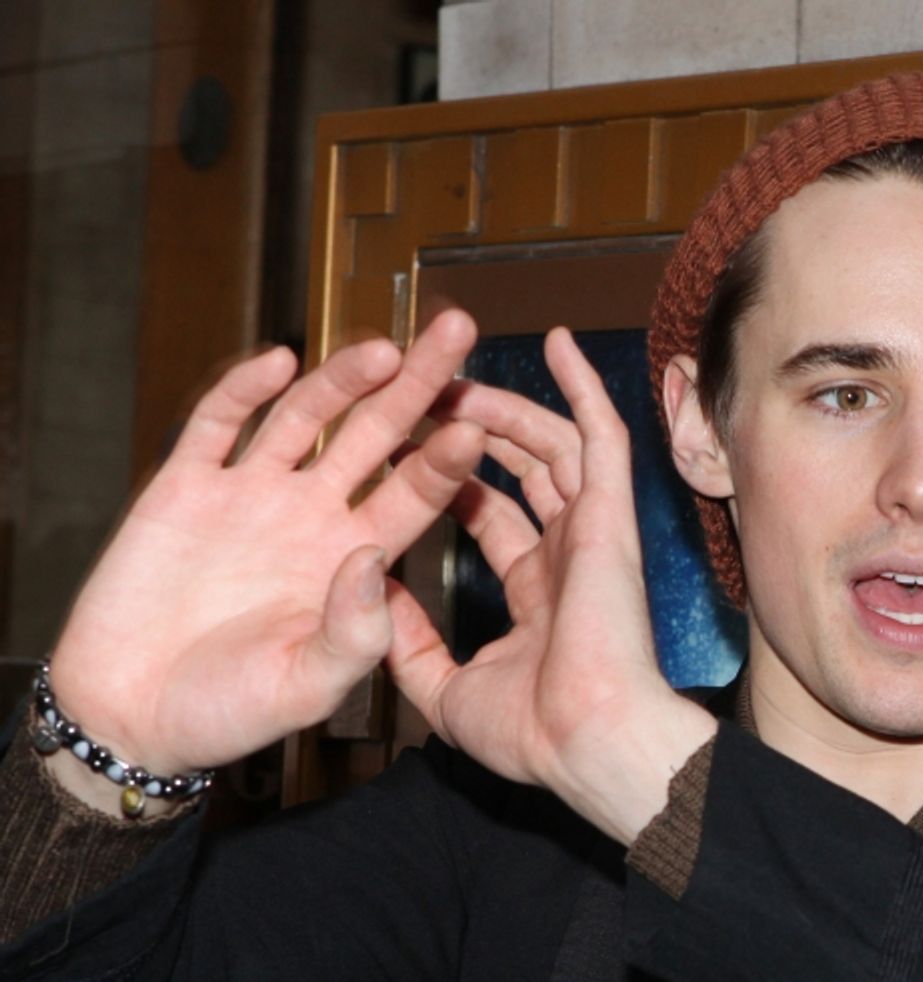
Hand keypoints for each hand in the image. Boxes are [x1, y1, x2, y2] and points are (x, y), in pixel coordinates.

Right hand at [48, 310, 484, 783]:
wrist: (132, 716)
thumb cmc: (226, 711)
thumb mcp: (306, 687)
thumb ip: (354, 634)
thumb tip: (373, 559)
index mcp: (351, 557)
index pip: (414, 493)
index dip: (444, 459)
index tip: (477, 424)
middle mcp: (310, 514)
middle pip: (375, 434)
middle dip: (415, 385)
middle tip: (457, 332)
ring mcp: (250, 494)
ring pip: (306, 418)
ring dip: (340, 380)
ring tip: (382, 350)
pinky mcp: (185, 487)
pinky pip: (217, 426)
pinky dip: (243, 392)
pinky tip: (277, 363)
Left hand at [393, 328, 716, 843]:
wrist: (584, 744)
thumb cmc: (529, 734)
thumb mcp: (444, 686)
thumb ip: (408, 642)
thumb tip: (374, 592)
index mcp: (535, 588)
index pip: (493, 515)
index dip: (453, 480)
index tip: (413, 451)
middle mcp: (565, 549)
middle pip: (519, 468)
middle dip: (474, 429)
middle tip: (431, 397)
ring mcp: (589, 527)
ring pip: (551, 443)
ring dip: (506, 407)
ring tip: (459, 377)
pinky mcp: (609, 512)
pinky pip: (599, 434)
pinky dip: (583, 386)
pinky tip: (555, 343)